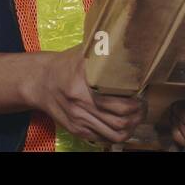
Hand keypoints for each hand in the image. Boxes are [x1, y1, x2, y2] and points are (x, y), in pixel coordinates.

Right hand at [24, 44, 145, 144]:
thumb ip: (105, 50)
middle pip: (120, 120)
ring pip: (114, 134)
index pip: (120, 103)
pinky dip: (118, 135)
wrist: (40, 82)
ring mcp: (79, 121)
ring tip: (137, 116)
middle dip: (138, 115)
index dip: (137, 103)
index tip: (144, 94)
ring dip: (131, 127)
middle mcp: (81, 107)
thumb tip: (131, 44)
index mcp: (83, 87)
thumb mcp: (83, 53)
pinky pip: (103, 139)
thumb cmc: (65, 65)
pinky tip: (125, 125)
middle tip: (144, 106)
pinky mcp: (76, 130)